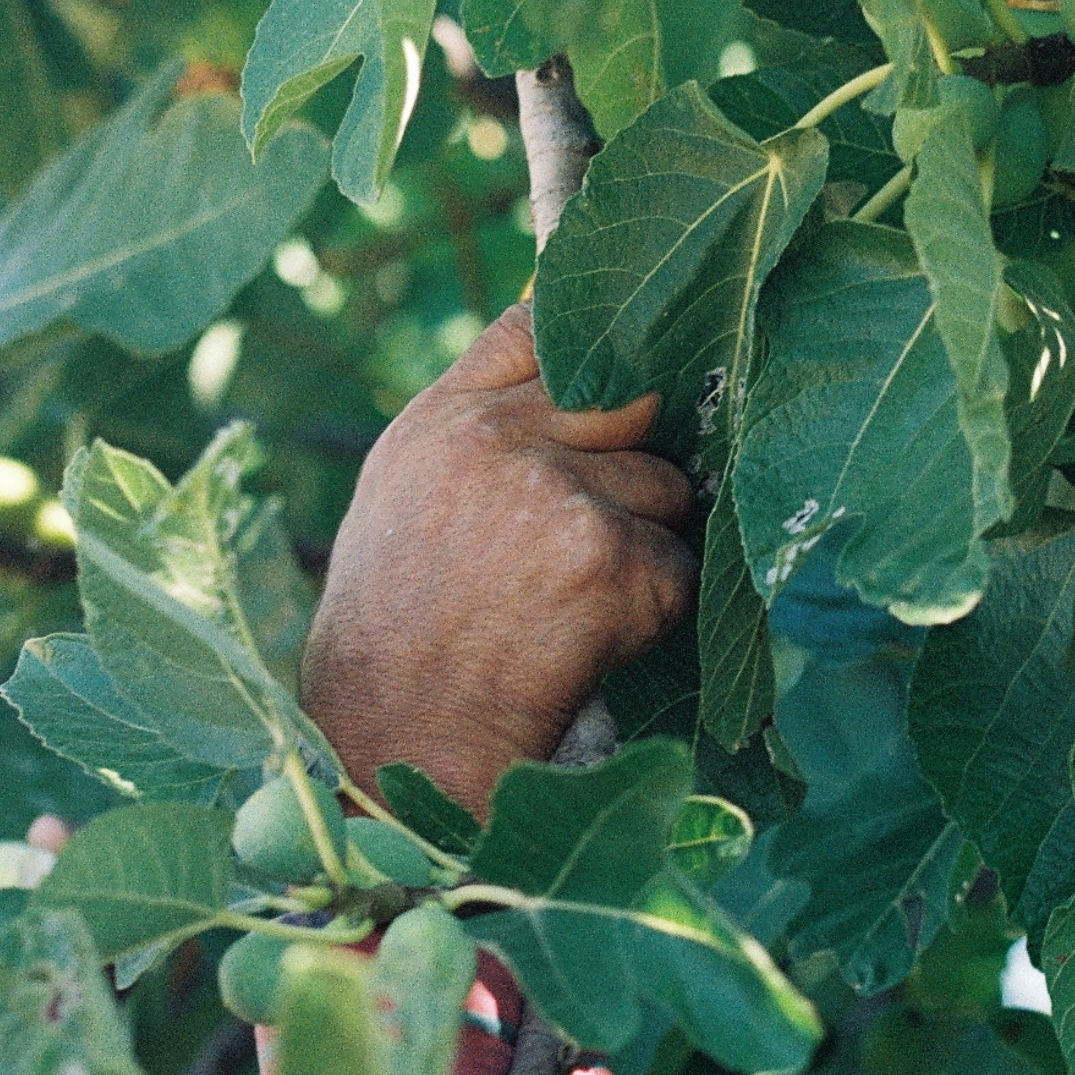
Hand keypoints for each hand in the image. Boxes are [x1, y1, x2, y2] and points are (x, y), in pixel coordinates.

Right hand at [300, 305, 695, 816]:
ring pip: (665, 489)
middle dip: (631, 465)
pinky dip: (654, 612)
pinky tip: (589, 645)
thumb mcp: (401, 504)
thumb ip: (477, 434)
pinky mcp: (610, 560)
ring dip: (644, 546)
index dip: (592, 357)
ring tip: (572, 606)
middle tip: (590, 539)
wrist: (401, 745)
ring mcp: (558, 495)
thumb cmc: (397, 637)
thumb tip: (568, 389)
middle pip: (629, 404)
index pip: (539, 329)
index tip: (611, 394)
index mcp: (443, 422)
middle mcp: (498, 441)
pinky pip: (678, 567)